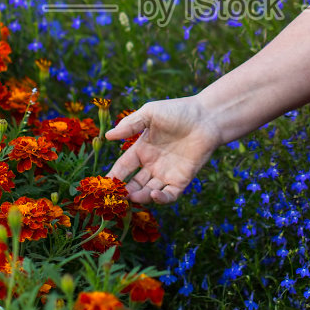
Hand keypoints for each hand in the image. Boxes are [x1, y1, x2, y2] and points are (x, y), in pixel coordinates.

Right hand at [104, 96, 221, 204]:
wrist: (206, 117)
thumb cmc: (178, 111)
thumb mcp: (150, 114)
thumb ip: (129, 125)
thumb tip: (107, 136)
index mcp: (142, 149)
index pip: (123, 168)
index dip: (113, 177)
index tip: (103, 185)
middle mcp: (152, 164)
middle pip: (133, 184)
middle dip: (124, 192)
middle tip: (116, 197)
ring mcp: (167, 173)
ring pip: (148, 192)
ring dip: (139, 197)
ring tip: (132, 197)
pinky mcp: (182, 180)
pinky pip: (169, 195)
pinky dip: (161, 199)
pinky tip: (153, 194)